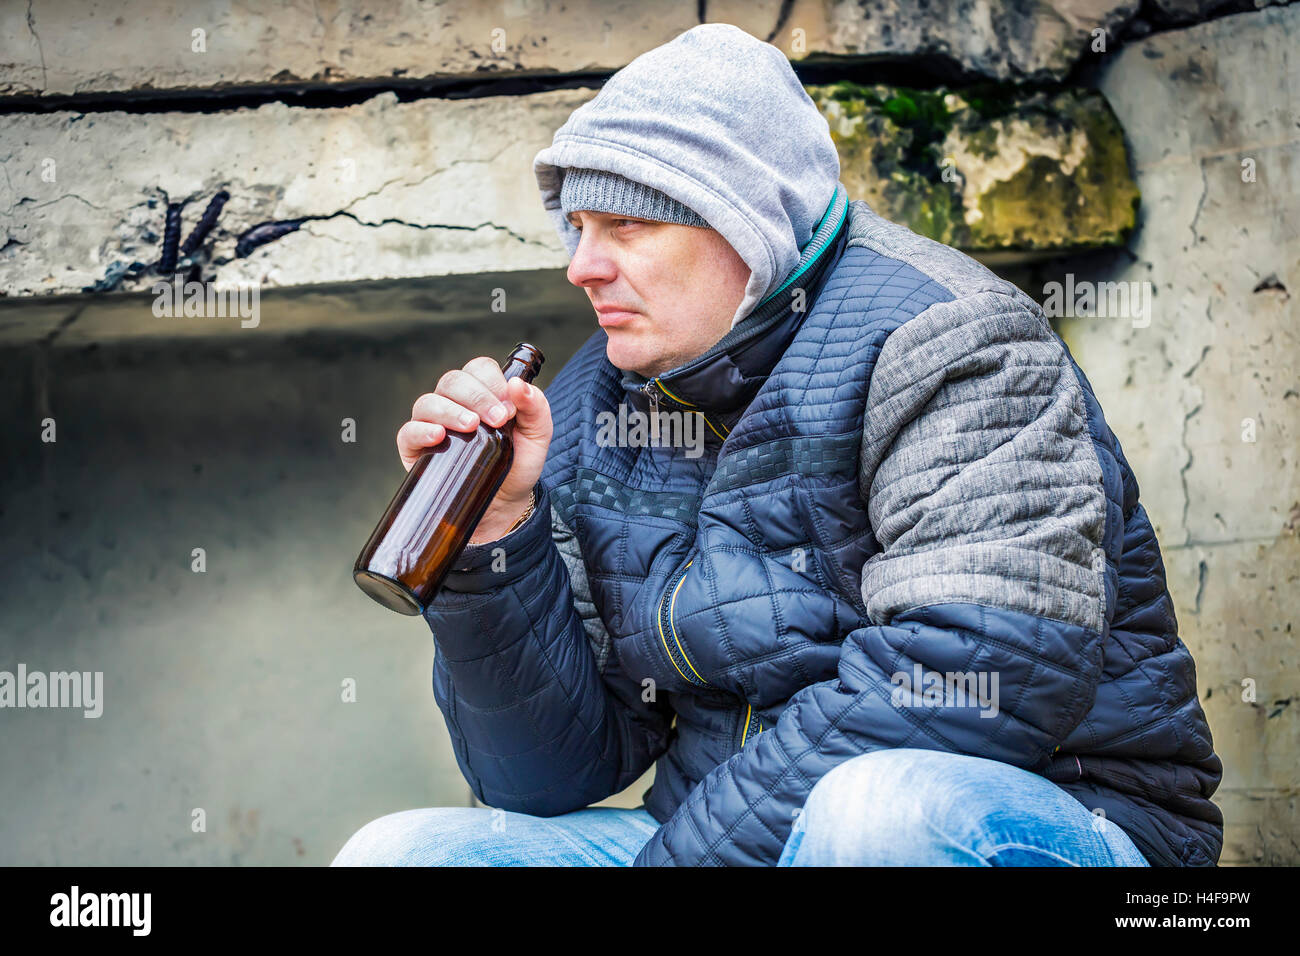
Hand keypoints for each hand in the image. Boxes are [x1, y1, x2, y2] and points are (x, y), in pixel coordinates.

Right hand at [397, 356, 552, 539]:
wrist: (505, 504)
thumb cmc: (518, 465)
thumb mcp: (537, 436)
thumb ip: (536, 407)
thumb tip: (518, 385)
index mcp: (482, 393)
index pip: (479, 369)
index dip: (492, 382)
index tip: (508, 408)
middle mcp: (453, 403)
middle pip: (453, 381)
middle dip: (476, 396)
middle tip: (497, 420)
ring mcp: (431, 423)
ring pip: (428, 401)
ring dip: (450, 410)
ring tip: (472, 427)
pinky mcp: (416, 448)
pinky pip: (408, 431)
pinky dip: (421, 430)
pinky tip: (438, 436)